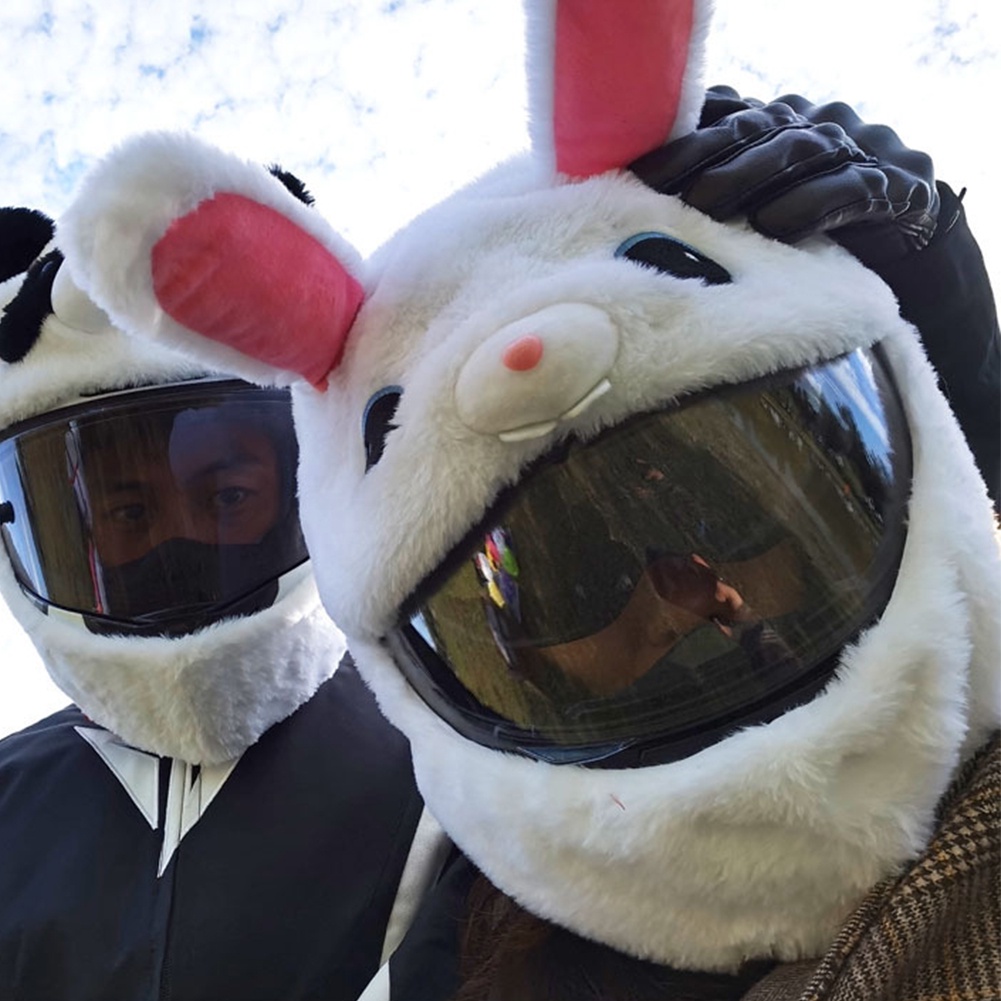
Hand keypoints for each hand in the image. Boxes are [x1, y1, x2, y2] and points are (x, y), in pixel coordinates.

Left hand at [630, 85, 938, 267]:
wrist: (908, 259)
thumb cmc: (817, 236)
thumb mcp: (762, 213)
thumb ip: (717, 195)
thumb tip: (645, 209)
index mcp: (783, 124)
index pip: (727, 118)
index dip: (682, 142)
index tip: (638, 176)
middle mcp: (820, 124)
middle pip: (756, 130)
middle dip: (705, 159)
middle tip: (664, 192)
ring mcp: (863, 148)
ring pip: (800, 150)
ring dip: (749, 176)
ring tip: (707, 205)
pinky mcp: (899, 184)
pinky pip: (854, 187)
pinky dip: (813, 204)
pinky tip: (778, 224)